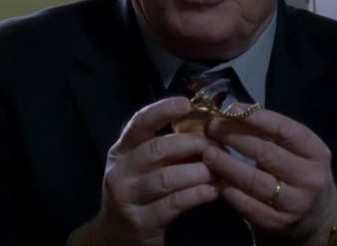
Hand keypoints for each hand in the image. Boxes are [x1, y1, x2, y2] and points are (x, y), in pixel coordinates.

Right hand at [71, 97, 218, 245]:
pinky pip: (174, 203)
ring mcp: (128, 198)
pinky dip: (197, 194)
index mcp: (122, 151)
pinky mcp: (141, 223)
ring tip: (219, 170)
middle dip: (192, 144)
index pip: (139, 124)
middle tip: (218, 146)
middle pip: (157, 149)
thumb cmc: (140, 192)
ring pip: (167, 178)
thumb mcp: (146, 167)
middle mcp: (121, 172)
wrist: (116, 236)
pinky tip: (213, 191)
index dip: (162, 111)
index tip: (186, 103)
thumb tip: (208, 128)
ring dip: (199, 171)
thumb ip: (169, 148)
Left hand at [204, 109, 336, 244]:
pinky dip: (230, 192)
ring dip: (227, 165)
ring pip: (254, 181)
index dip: (255, 117)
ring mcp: (294, 203)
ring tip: (208, 153)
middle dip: (235, 137)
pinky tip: (217, 180)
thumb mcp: (300, 152)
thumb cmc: (301, 173)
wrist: (318, 218)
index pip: (284, 129)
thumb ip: (272, 135)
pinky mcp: (277, 224)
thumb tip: (233, 112)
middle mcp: (309, 178)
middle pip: (266, 153)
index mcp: (317, 153)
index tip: (230, 109)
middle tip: (212, 127)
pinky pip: (248, 206)